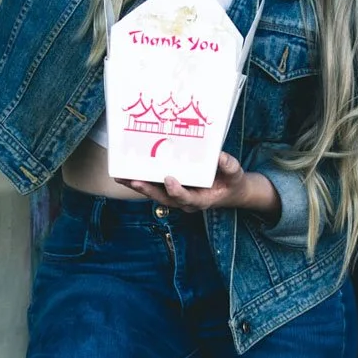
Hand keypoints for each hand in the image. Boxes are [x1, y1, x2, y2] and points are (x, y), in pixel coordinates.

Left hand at [122, 153, 280, 220]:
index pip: (186, 197)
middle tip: (134, 180)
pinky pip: (154, 187)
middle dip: (147, 190)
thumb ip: (229, 166)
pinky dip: (140, 181)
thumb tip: (220, 156)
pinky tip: (127, 174)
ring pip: (154, 194)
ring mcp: (175, 197)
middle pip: (163, 198)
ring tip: (121, 177)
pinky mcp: (170, 190)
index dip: (177, 190)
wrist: (229, 192)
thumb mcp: (236, 174)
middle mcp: (184, 201)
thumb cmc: (231, 182)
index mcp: (201, 199)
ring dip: (137, 186)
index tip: (169, 179)